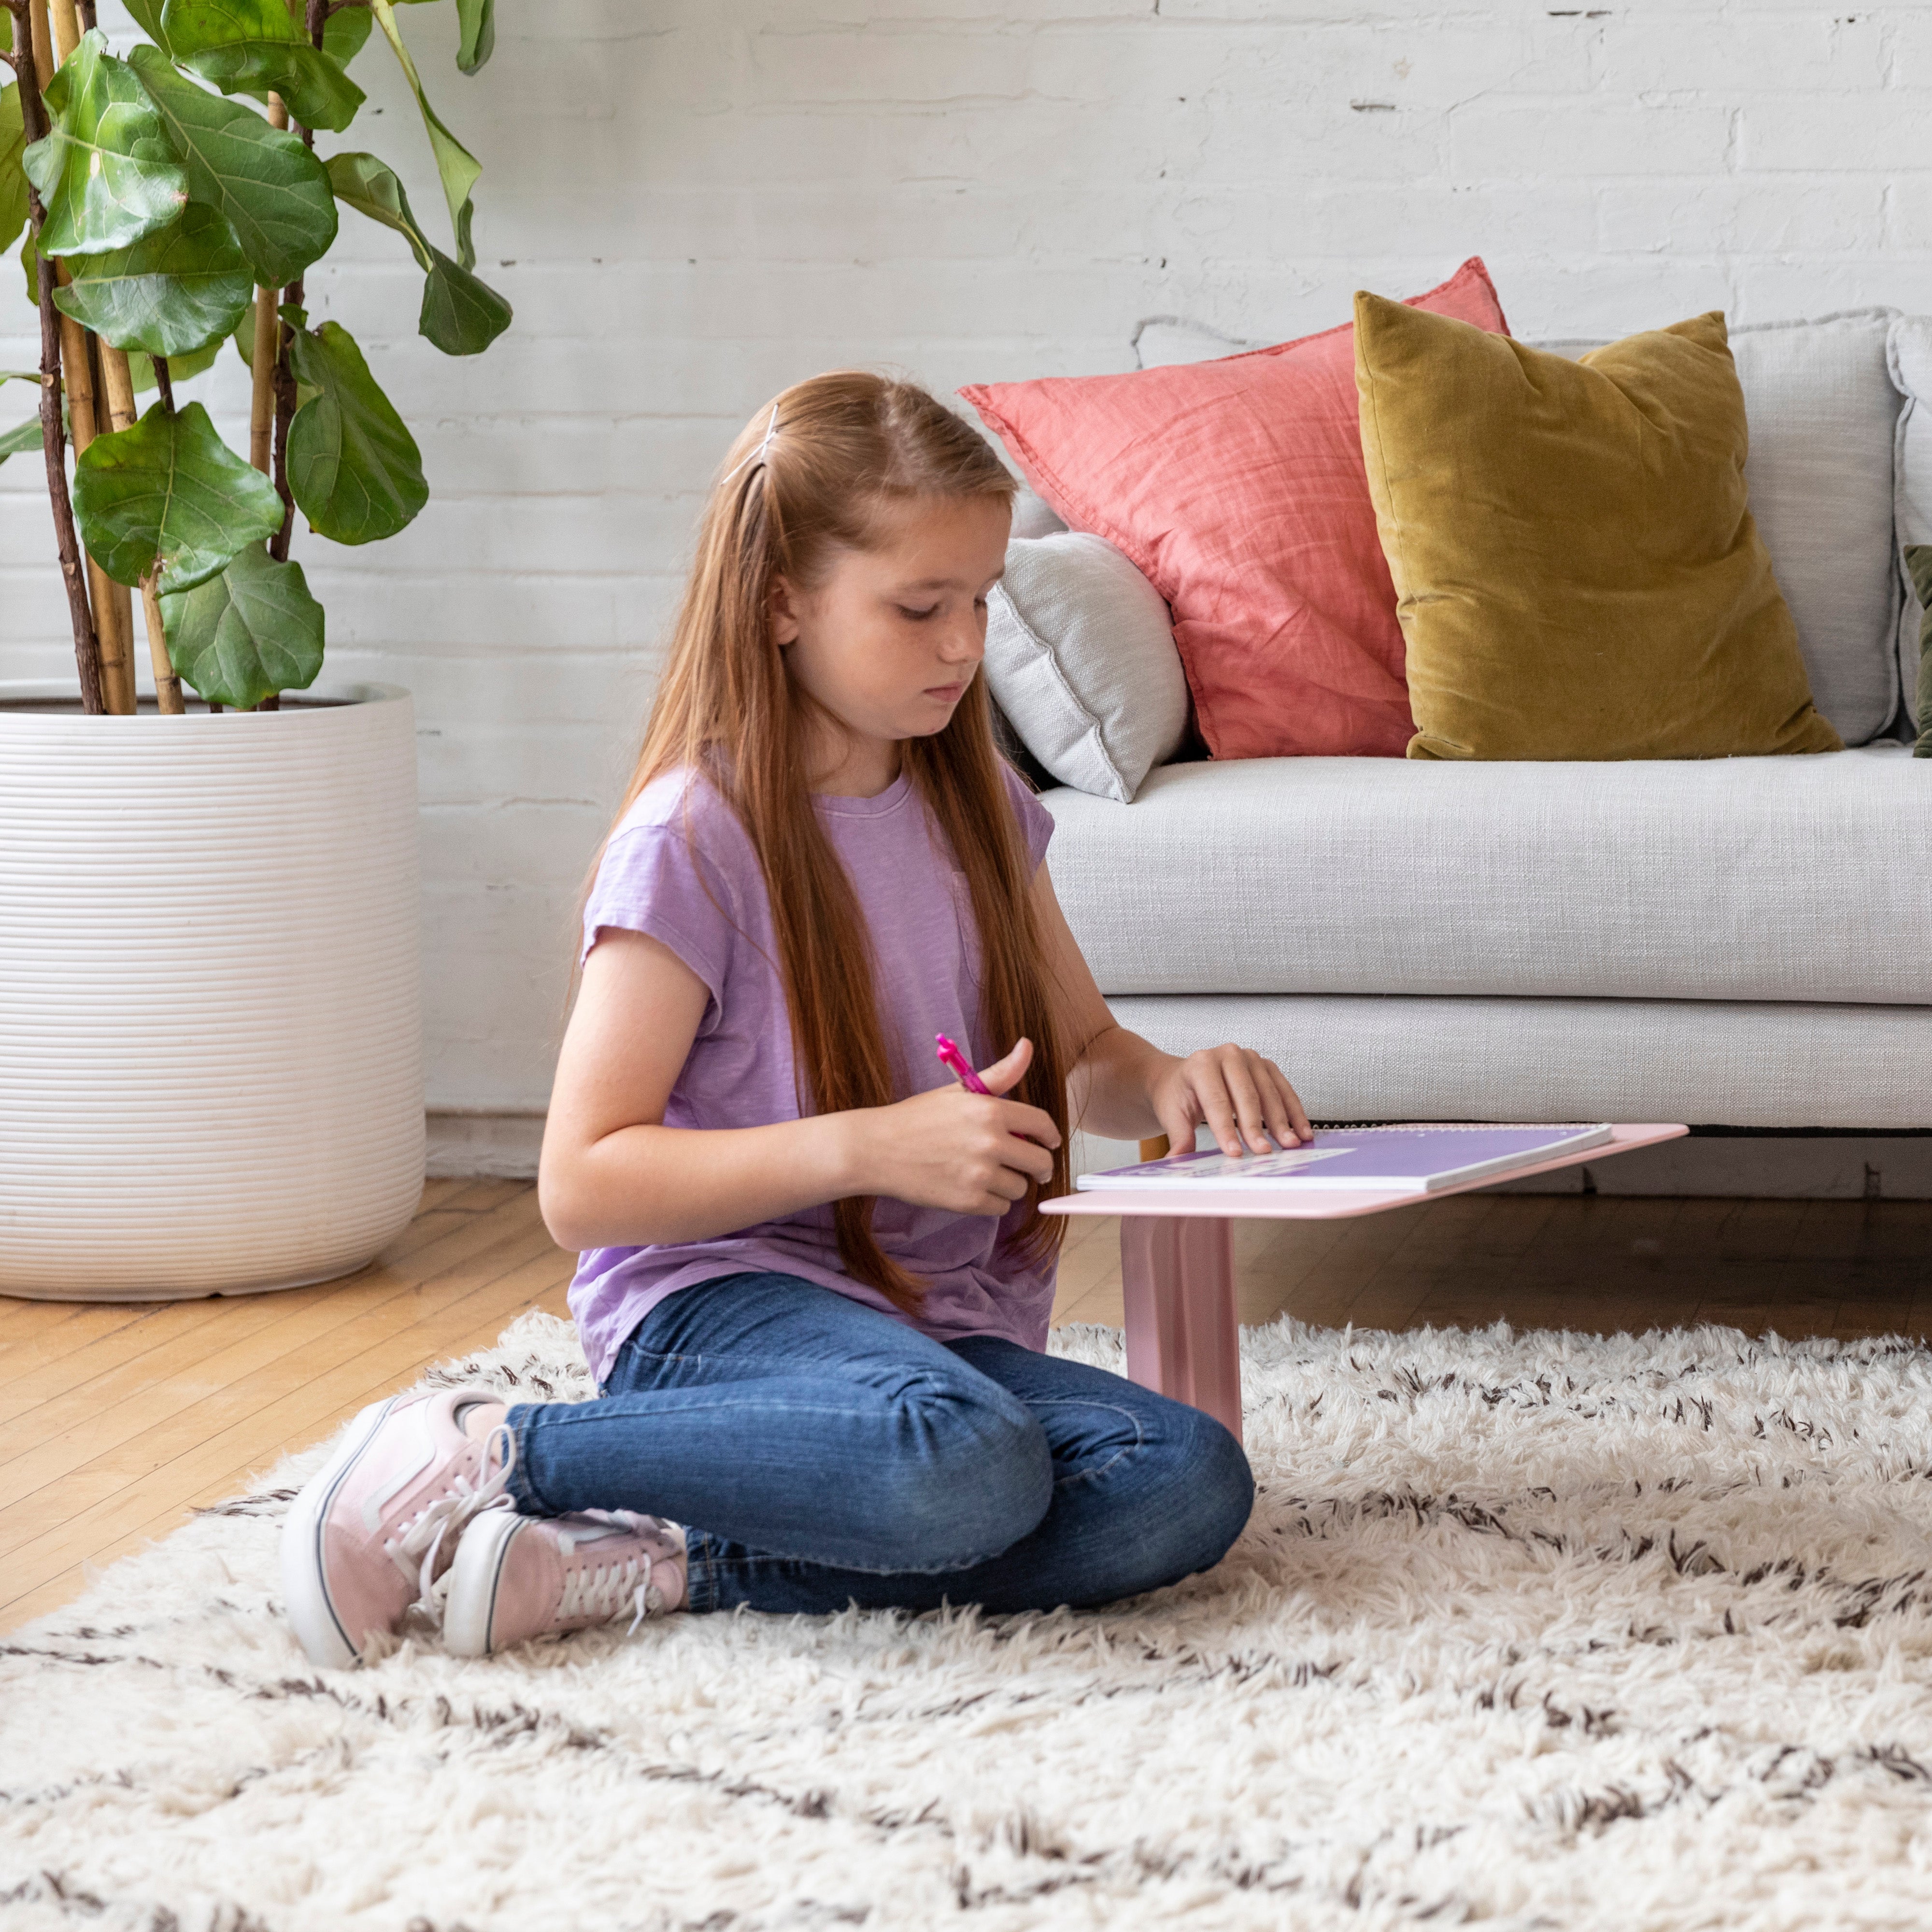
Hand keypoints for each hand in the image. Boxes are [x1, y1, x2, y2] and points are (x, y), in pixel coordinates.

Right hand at [849, 1039, 1059, 1215]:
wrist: (877, 1149)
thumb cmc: (918, 1118)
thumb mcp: (959, 1090)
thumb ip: (1000, 1074)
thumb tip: (1028, 1045)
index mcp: (990, 1110)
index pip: (1042, 1125)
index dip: (1050, 1136)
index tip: (1050, 1143)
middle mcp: (990, 1142)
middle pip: (1039, 1162)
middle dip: (1038, 1166)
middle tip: (1029, 1169)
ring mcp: (979, 1174)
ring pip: (1020, 1188)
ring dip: (1009, 1184)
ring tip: (986, 1174)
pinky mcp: (968, 1201)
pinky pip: (1001, 1208)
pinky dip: (991, 1202)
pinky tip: (972, 1188)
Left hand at [1150, 1044, 1310, 1157]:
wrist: (1183, 1076)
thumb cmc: (1178, 1094)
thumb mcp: (1172, 1114)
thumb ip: (1179, 1137)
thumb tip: (1177, 1160)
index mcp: (1201, 1064)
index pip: (1216, 1100)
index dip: (1226, 1129)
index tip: (1235, 1152)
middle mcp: (1227, 1055)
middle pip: (1246, 1095)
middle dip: (1256, 1127)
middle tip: (1264, 1151)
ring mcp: (1250, 1058)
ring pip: (1269, 1092)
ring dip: (1282, 1121)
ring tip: (1289, 1144)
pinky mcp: (1266, 1066)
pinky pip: (1283, 1090)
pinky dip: (1294, 1112)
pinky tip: (1301, 1130)